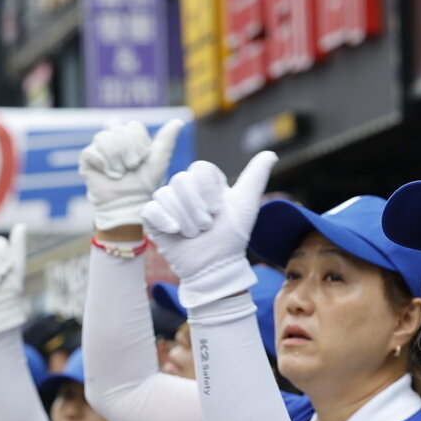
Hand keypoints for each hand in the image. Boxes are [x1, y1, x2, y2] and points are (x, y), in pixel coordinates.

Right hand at [80, 119, 184, 230]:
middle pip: (118, 130)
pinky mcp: (87, 159)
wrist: (128, 202)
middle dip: (128, 152)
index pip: (133, 126)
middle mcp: (114, 140)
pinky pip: (92, 151)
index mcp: (131, 138)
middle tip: (131, 168)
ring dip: (116, 159)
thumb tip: (178, 121)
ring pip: (104, 138)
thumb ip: (167, 140)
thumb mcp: (159, 160)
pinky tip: (107, 174)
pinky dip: (103, 164)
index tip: (142, 160)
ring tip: (119, 173)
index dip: (139, 144)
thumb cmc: (145, 184)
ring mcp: (99, 148)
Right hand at [141, 152, 275, 308]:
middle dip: (196, 209)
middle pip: (181, 180)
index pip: (199, 168)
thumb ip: (256, 177)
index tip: (218, 209)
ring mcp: (168, 204)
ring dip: (184, 219)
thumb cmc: (231, 238)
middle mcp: (186, 190)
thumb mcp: (246, 205)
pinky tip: (174, 231)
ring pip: (165, 194)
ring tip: (194, 235)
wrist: (215, 267)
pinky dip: (163, 219)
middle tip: (207, 227)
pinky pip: (149, 208)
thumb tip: (270, 154)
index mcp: (206, 183)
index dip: (207, 189)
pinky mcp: (153, 219)